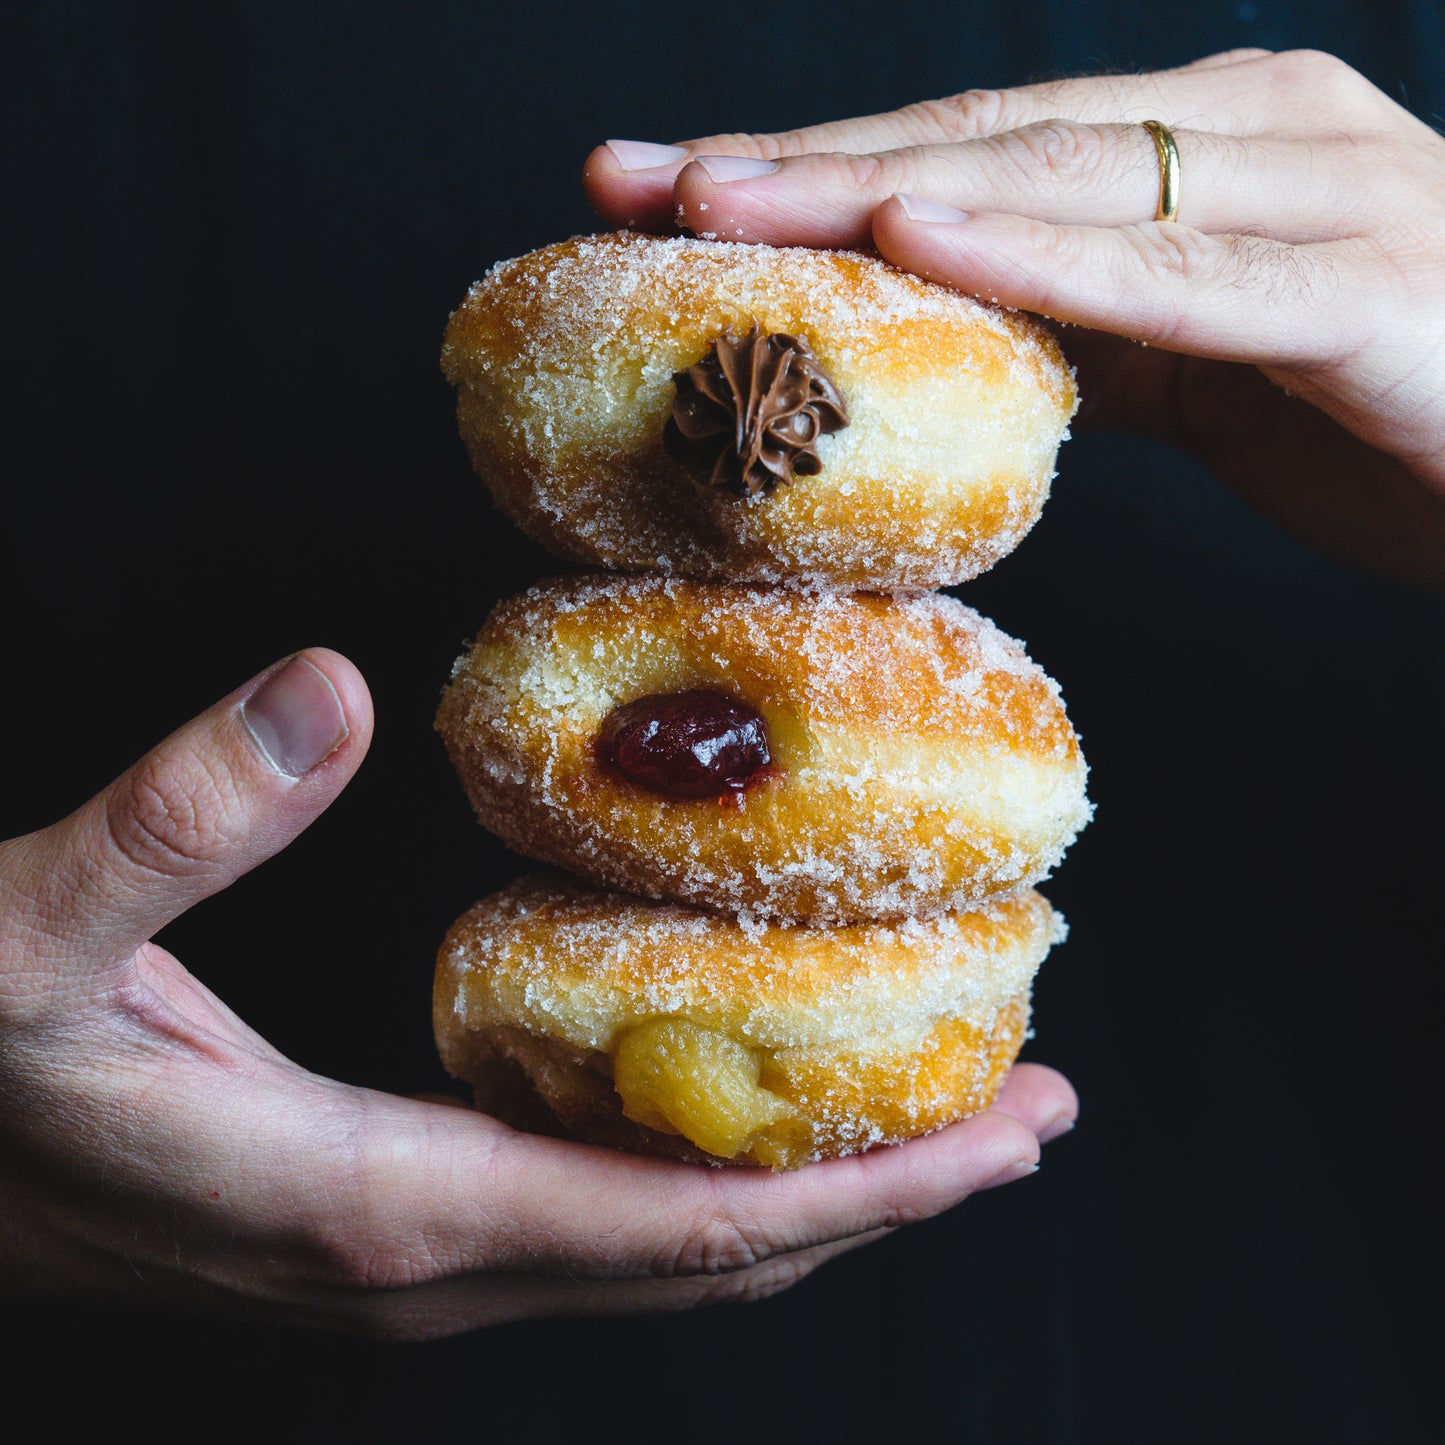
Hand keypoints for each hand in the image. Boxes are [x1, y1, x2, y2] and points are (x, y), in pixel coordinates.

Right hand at [0, 650, 1073, 1337]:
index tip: (1003, 1139)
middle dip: (890, 1196)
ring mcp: (420, 1262)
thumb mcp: (25, 940)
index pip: (685, 1226)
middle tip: (1035, 1116)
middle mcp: (430, 1265)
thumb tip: (331, 693)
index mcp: (384, 1207)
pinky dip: (717, 1174)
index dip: (864, 1190)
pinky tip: (756, 1105)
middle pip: (717, 1258)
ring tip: (944, 1117)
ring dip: (821, 1189)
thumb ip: (172, 825)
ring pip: (672, 1254)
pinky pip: (605, 1221)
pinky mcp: (399, 1224)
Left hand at [584, 48, 1444, 590]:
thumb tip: (960, 337)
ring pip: (1058, 183)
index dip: (812, 166)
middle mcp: (1253, 132)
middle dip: (801, 163)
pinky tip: (917, 247)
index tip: (660, 192)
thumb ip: (1093, 331)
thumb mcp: (1206, 366)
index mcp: (1202, 144)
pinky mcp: (1362, 296)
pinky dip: (1045, 266)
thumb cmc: (1391, 408)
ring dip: (878, 190)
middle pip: (984, 138)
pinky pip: (1181, 284)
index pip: (970, 146)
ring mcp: (1316, 196)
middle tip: (638, 182)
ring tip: (722, 204)